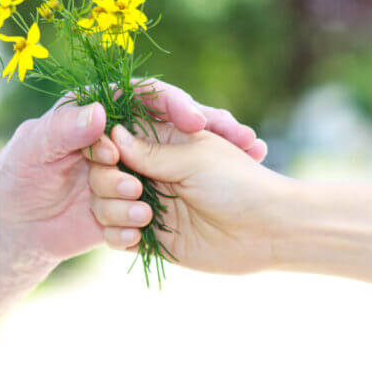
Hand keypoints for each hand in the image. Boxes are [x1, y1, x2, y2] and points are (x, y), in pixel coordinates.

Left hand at [0, 80, 267, 260]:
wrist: (19, 227)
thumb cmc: (18, 176)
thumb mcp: (33, 148)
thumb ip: (63, 128)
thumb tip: (101, 111)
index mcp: (102, 110)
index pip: (147, 96)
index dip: (175, 103)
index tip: (196, 120)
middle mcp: (124, 136)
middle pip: (176, 128)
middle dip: (211, 134)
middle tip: (245, 142)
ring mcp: (133, 169)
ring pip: (172, 169)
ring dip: (181, 183)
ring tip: (151, 203)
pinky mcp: (132, 200)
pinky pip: (155, 206)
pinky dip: (159, 213)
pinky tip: (165, 216)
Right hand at [86, 123, 293, 273]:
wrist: (267, 232)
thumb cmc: (238, 184)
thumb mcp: (193, 159)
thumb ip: (150, 151)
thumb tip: (113, 135)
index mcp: (163, 144)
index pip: (118, 137)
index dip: (106, 146)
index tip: (108, 155)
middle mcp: (151, 172)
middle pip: (104, 171)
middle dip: (108, 181)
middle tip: (133, 190)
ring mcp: (148, 203)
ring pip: (104, 202)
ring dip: (113, 209)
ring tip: (144, 216)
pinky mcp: (149, 236)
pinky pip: (116, 234)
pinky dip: (118, 235)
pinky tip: (135, 237)